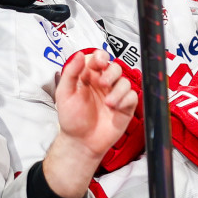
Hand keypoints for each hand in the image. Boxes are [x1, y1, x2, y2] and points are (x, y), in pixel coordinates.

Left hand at [48, 50, 137, 196]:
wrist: (81, 142)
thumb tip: (80, 55)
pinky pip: (132, 97)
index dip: (101, 57)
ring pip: (125, 82)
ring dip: (118, 90)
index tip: (99, 62)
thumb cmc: (72, 120)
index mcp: (89, 78)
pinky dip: (125, 100)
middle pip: (116, 68)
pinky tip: (115, 107)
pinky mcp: (125, 107)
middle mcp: (104, 85)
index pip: (99, 60)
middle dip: (111, 73)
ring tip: (108, 103)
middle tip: (103, 83)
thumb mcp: (64, 94)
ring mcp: (115, 95)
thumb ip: (71, 73)